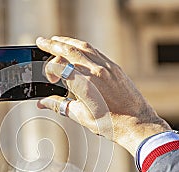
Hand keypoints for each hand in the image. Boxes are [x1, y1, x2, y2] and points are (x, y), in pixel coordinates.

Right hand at [36, 36, 170, 154]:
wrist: (137, 124)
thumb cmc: (109, 124)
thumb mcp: (80, 116)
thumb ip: (59, 105)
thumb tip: (43, 102)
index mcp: (84, 85)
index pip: (59, 66)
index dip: (49, 70)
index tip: (49, 79)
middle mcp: (95, 71)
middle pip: (69, 50)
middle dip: (52, 44)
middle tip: (41, 41)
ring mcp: (107, 67)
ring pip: (83, 47)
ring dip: (68, 42)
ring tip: (56, 40)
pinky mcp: (115, 68)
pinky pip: (95, 52)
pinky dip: (83, 48)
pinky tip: (77, 49)